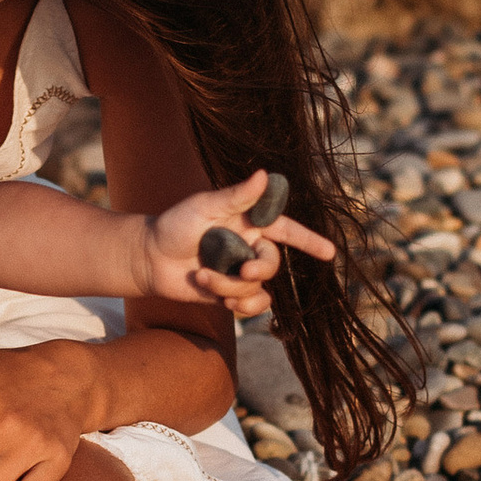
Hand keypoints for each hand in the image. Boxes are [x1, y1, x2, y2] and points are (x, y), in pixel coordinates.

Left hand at [143, 172, 334, 317]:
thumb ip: (236, 196)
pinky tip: (223, 301)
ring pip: (258, 287)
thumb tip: (264, 174)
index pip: (287, 230)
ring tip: (203, 277)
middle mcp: (248, 246)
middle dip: (261, 268)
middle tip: (243, 269)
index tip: (331, 252)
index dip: (310, 240)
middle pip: (273, 263)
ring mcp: (240, 271)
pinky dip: (241, 306)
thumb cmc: (174, 224)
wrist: (149, 257)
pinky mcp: (230, 293)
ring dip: (231, 286)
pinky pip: (252, 305)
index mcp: (249, 223)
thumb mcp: (204, 206)